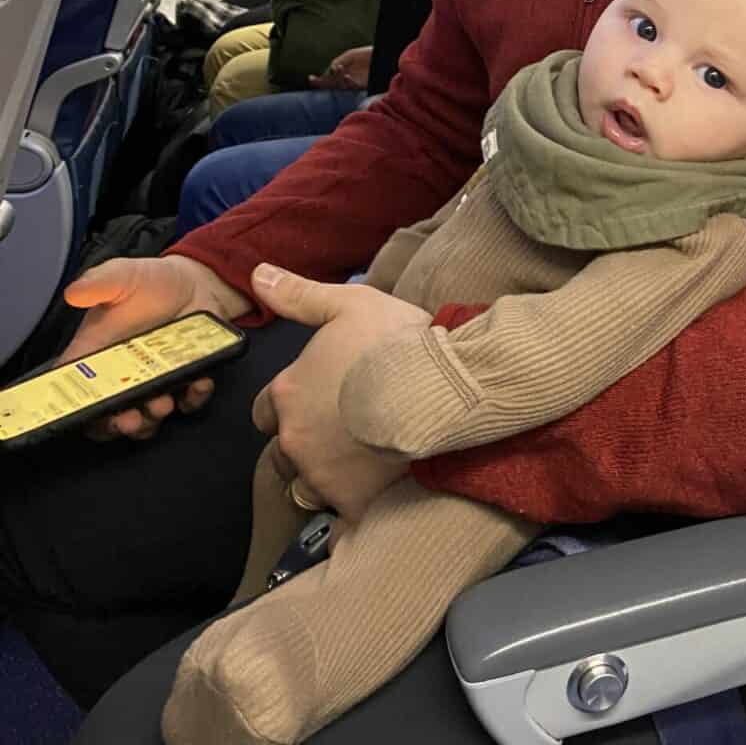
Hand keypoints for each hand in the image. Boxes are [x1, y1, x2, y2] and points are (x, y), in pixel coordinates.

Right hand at [62, 255, 251, 441]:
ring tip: (162, 403)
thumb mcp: (123, 276)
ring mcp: (155, 383)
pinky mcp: (185, 381)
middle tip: (128, 419)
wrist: (198, 282)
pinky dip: (194, 398)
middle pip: (109, 417)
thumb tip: (74, 293)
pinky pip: (189, 401)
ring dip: (152, 419)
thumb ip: (99, 283)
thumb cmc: (153, 282)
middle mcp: (123, 378)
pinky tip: (199, 382)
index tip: (86, 413)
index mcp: (98, 357)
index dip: (77, 409)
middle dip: (117, 425)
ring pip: (147, 419)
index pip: (78, 392)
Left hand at [250, 265, 429, 521]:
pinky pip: (340, 520)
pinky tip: (378, 490)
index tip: (317, 400)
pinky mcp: (351, 505)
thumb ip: (299, 296)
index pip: (265, 411)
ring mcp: (321, 477)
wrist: (439, 390)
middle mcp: (294, 439)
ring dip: (327, 476)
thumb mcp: (348, 304)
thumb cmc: (394, 342)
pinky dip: (354, 507)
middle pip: (283, 453)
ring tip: (364, 458)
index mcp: (288, 393)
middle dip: (306, 444)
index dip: (289, 405)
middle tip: (346, 428)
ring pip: (308, 487)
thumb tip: (257, 275)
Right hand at [309, 45, 372, 91]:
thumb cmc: (367, 54)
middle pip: (331, 84)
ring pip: (340, 86)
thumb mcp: (351, 55)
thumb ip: (339, 60)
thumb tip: (331, 69)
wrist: (381, 55)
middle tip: (314, 80)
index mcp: (342, 72)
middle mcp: (346, 79)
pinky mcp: (363, 84)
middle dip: (322, 83)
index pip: (327, 78)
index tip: (310, 78)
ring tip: (340, 68)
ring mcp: (354, 82)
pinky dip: (348, 82)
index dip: (318, 81)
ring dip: (337, 79)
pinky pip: (353, 86)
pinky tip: (347, 77)